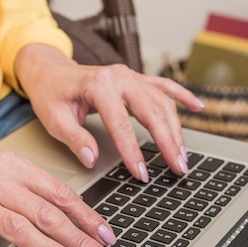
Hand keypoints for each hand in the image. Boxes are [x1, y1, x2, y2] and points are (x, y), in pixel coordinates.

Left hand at [14, 44, 204, 181]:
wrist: (50, 71)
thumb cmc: (51, 94)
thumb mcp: (55, 119)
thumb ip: (75, 139)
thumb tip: (91, 159)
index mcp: (99, 85)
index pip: (121, 124)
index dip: (133, 152)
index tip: (142, 173)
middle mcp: (119, 77)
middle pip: (152, 111)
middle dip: (167, 142)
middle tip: (178, 167)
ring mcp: (130, 76)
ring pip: (162, 102)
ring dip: (176, 129)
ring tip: (183, 155)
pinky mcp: (135, 79)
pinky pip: (163, 86)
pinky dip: (182, 96)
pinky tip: (197, 107)